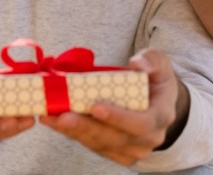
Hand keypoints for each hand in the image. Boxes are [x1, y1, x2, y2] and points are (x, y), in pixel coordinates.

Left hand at [40, 49, 188, 165]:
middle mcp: (148, 139)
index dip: (118, 118)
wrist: (156, 100)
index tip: (95, 107)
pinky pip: (92, 145)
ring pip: (100, 144)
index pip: (141, 123)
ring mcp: (131, 149)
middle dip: (87, 127)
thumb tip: (136, 65)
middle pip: (115, 138)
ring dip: (74, 131)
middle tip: (63, 115)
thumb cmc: (155, 78)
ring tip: (51, 117)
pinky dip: (72, 134)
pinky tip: (55, 122)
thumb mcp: (159, 62)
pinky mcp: (115, 153)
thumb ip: (151, 60)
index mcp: (161, 116)